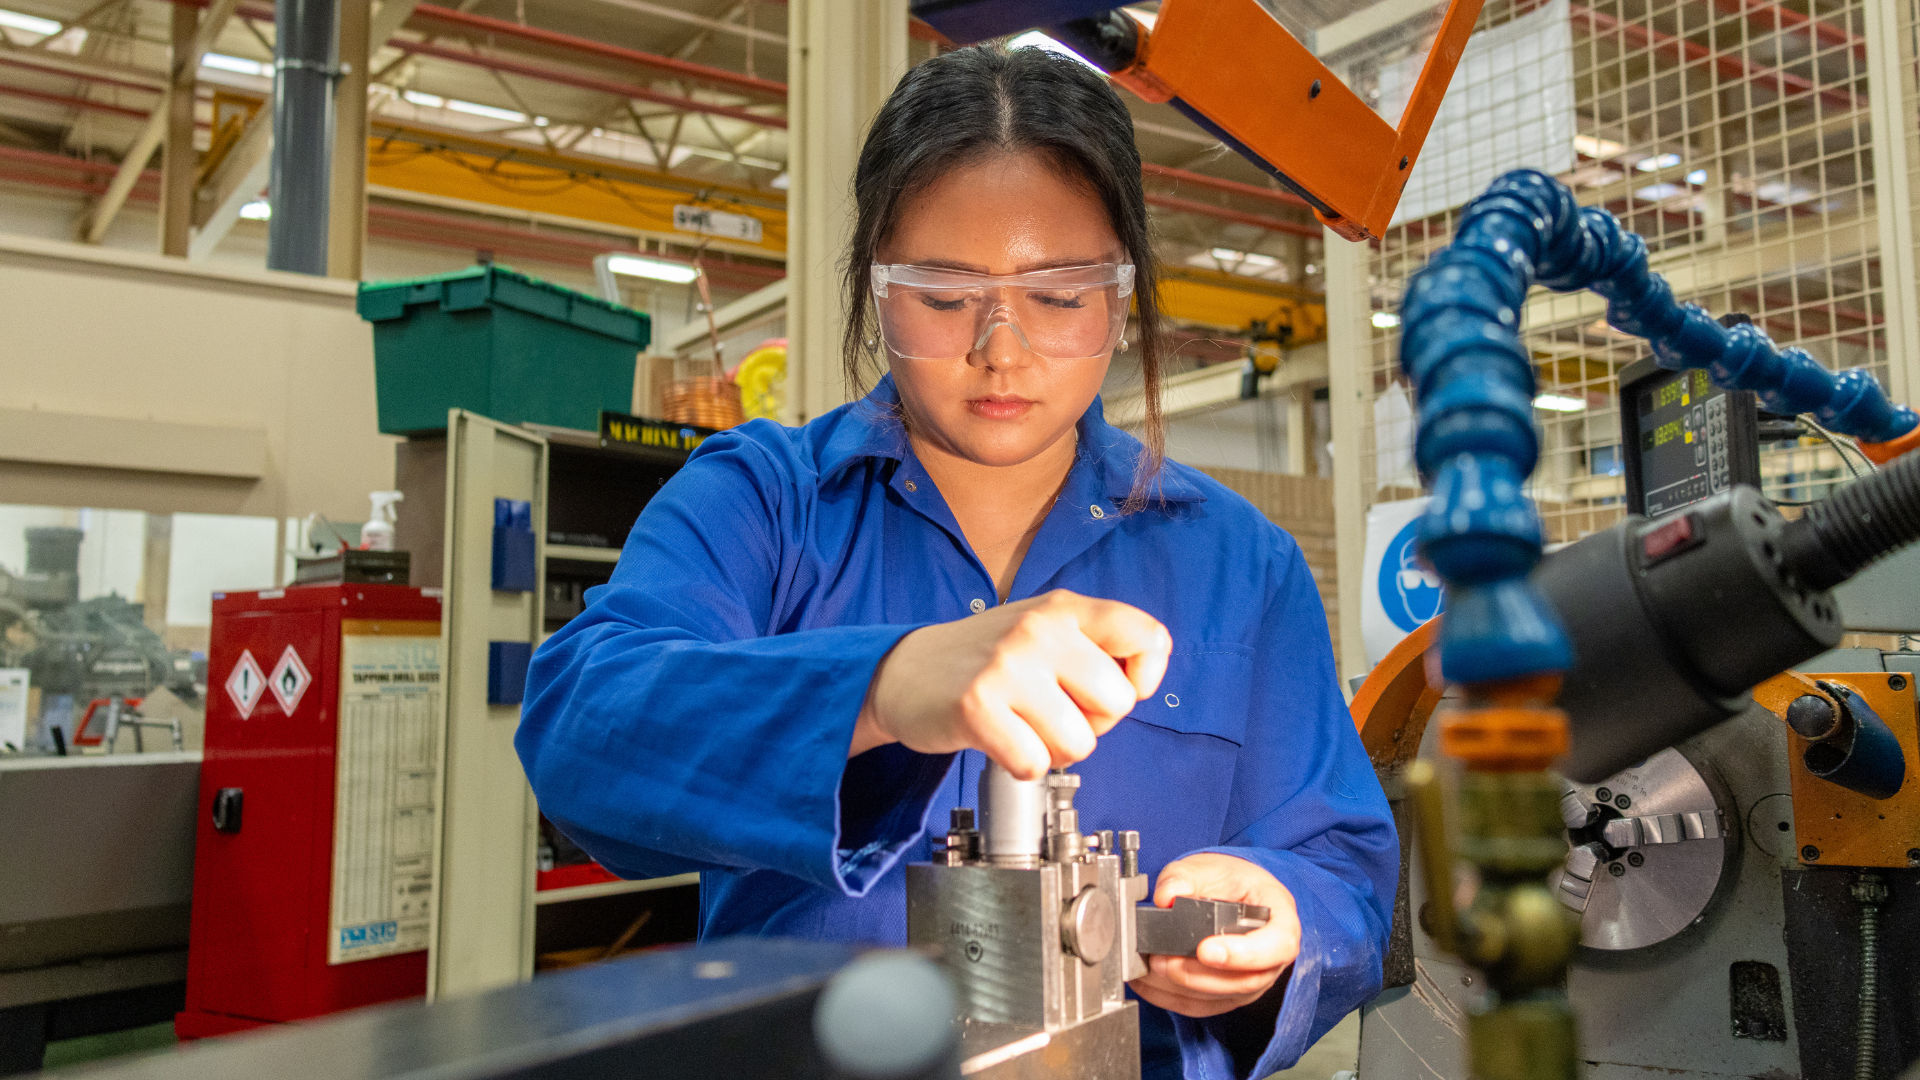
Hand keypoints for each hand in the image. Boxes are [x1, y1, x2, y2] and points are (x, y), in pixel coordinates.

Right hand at [852, 589, 1170, 778]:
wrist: (904, 671)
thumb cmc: (986, 659)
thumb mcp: (1044, 629)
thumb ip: (1098, 645)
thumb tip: (1142, 683)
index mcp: (1064, 608)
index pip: (1148, 637)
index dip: (1143, 677)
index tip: (1114, 688)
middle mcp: (1039, 630)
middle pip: (1118, 704)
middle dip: (1093, 723)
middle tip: (1052, 712)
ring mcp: (1007, 667)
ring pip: (1080, 743)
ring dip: (1054, 749)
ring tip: (1023, 725)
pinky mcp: (977, 708)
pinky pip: (1035, 763)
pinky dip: (1021, 765)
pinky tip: (1000, 740)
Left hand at [1130, 854, 1300, 1018]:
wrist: (1233, 894)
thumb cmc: (1231, 882)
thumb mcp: (1210, 866)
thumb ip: (1184, 877)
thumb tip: (1165, 896)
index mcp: (1280, 920)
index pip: (1277, 945)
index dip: (1243, 954)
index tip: (1206, 950)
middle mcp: (1272, 958)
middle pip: (1244, 981)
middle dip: (1197, 974)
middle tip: (1162, 959)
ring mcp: (1252, 981)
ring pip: (1219, 997)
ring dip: (1178, 987)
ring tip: (1148, 966)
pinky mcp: (1228, 996)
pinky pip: (1201, 1006)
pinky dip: (1170, 997)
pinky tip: (1148, 982)